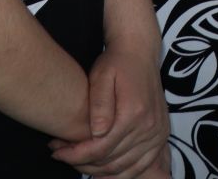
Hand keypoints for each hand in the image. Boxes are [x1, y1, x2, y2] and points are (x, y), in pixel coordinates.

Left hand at [49, 38, 167, 177]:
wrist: (140, 51)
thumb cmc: (117, 63)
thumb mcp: (102, 76)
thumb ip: (100, 104)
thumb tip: (97, 132)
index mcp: (134, 113)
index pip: (100, 148)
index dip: (75, 155)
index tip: (56, 151)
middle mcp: (149, 127)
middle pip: (112, 161)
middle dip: (82, 163)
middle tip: (62, 155)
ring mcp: (158, 132)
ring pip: (126, 167)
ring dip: (100, 171)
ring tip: (78, 162)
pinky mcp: (161, 134)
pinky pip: (143, 165)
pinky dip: (123, 173)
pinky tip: (104, 171)